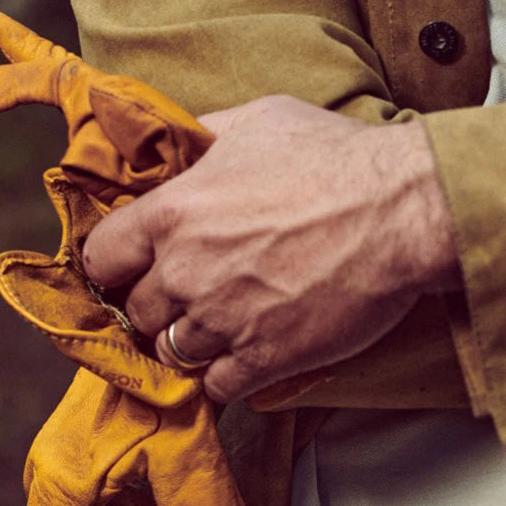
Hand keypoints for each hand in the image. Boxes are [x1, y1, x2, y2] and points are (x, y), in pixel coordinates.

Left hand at [81, 95, 458, 402]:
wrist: (404, 207)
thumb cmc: (338, 156)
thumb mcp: (264, 119)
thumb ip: (210, 134)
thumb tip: (184, 144)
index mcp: (176, 210)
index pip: (102, 257)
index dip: (119, 263)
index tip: (142, 265)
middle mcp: (187, 269)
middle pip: (139, 310)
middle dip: (165, 302)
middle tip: (201, 291)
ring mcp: (224, 319)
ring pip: (173, 351)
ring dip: (195, 339)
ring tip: (230, 321)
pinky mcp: (265, 357)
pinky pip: (217, 386)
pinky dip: (229, 372)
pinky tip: (253, 349)